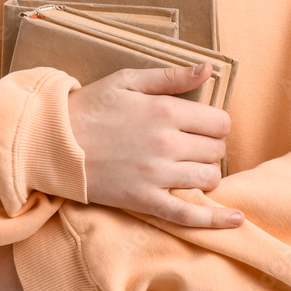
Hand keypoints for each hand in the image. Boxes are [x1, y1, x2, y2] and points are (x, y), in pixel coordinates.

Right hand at [67, 61, 243, 228]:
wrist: (55, 142)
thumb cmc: (92, 106)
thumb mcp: (129, 80)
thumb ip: (172, 76)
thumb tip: (209, 69)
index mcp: (166, 111)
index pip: (220, 122)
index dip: (215, 123)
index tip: (202, 125)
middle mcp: (167, 144)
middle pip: (217, 150)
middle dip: (210, 146)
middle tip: (191, 144)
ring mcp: (157, 176)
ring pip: (209, 179)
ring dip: (206, 173)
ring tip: (190, 166)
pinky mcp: (145, 201)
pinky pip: (189, 216)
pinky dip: (215, 220)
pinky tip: (235, 219)